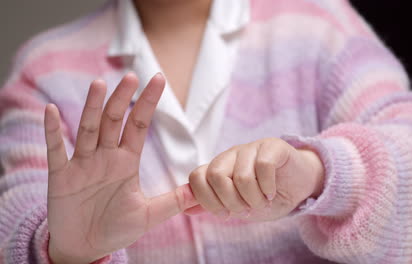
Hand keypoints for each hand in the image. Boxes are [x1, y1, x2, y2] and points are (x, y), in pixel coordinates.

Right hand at [45, 73, 196, 263]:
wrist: (86, 248)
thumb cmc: (116, 229)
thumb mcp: (149, 215)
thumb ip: (173, 201)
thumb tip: (202, 191)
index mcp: (126, 162)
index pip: (138, 125)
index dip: (148, 103)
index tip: (159, 78)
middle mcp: (105, 157)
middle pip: (113, 121)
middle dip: (122, 99)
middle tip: (132, 76)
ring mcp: (83, 164)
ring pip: (88, 129)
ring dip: (92, 107)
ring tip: (99, 84)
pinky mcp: (61, 176)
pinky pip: (56, 150)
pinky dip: (53, 131)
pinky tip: (51, 110)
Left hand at [187, 138, 324, 220]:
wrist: (300, 185)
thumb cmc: (266, 195)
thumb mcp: (237, 205)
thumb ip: (210, 204)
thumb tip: (183, 207)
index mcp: (218, 167)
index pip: (197, 178)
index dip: (209, 201)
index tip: (226, 214)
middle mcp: (231, 155)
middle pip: (216, 176)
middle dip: (232, 202)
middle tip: (248, 208)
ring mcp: (251, 147)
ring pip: (241, 176)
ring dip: (254, 199)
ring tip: (262, 202)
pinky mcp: (272, 146)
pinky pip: (263, 167)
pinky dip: (267, 187)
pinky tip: (272, 192)